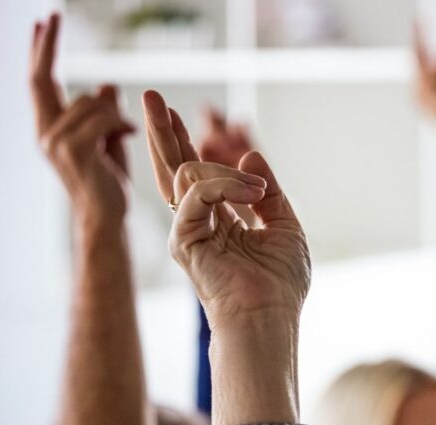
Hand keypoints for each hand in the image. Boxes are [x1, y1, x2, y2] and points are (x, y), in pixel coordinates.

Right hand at [30, 13, 134, 230]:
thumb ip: (103, 112)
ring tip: (126, 133)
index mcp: (49, 129)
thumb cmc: (109, 180)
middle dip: (47, 44)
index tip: (41, 24)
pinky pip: (103, 115)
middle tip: (53, 14)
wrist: (108, 216)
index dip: (40, 52)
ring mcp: (54, 141)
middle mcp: (44, 132)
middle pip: (41, 78)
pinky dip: (121, 122)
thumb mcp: (107, 139)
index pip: (39, 82)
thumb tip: (106, 83)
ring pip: (90, 100)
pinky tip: (129, 135)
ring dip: (114, 112)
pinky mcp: (73, 148)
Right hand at [143, 91, 310, 327]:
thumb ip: (267, 192)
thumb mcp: (285, 227)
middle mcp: (197, 224)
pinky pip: (197, 191)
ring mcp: (186, 231)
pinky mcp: (182, 238)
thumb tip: (252, 156)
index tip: (177, 112)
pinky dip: (227, 185)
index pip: (196, 174)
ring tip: (257, 191)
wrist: (269, 318)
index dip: (186, 141)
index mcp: (218, 221)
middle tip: (150, 95)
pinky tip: (252, 193)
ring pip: (184, 172)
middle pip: (172, 167)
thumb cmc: (279, 285)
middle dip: (164, 130)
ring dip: (228, 170)